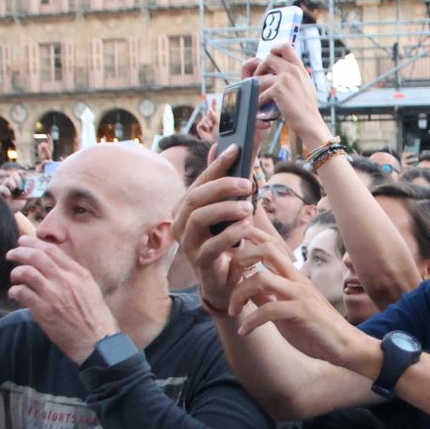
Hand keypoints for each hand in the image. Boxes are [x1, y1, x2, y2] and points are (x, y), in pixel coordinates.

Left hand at [6, 236, 119, 363]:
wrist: (97, 341)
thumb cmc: (95, 317)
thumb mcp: (90, 289)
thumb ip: (74, 277)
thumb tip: (56, 267)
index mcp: (79, 274)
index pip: (52, 251)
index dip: (34, 243)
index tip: (23, 241)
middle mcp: (66, 280)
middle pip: (36, 257)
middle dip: (20, 252)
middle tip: (11, 254)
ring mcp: (54, 295)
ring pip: (27, 272)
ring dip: (16, 272)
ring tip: (14, 277)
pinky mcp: (43, 310)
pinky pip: (22, 293)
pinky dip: (15, 291)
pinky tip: (15, 294)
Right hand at [173, 145, 261, 313]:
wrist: (225, 280)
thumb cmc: (226, 241)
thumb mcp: (229, 210)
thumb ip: (225, 182)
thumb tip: (223, 147)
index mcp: (186, 208)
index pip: (200, 181)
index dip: (217, 165)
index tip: (236, 149)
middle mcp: (181, 224)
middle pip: (195, 197)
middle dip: (222, 186)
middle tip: (248, 183)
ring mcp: (188, 244)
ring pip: (199, 219)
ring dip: (226, 209)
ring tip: (248, 207)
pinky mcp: (200, 263)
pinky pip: (211, 246)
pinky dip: (230, 234)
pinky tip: (245, 227)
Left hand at [227, 226, 375, 368]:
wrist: (346, 346)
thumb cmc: (317, 329)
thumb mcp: (286, 311)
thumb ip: (268, 297)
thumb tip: (246, 287)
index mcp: (294, 276)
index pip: (272, 245)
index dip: (250, 240)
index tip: (231, 253)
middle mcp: (297, 279)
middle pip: (267, 250)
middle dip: (241, 258)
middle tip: (228, 279)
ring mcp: (300, 294)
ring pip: (262, 279)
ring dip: (239, 294)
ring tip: (233, 311)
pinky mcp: (302, 312)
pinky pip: (269, 309)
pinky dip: (251, 321)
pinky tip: (244, 331)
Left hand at [243, 43, 328, 148]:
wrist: (310, 123)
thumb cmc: (308, 109)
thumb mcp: (306, 86)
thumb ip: (296, 75)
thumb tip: (287, 67)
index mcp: (300, 68)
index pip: (285, 46)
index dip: (274, 49)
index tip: (269, 59)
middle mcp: (293, 70)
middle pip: (269, 57)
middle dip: (260, 68)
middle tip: (259, 79)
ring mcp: (285, 79)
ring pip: (260, 77)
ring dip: (256, 88)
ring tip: (258, 97)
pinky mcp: (278, 90)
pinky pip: (260, 94)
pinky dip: (259, 103)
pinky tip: (262, 109)